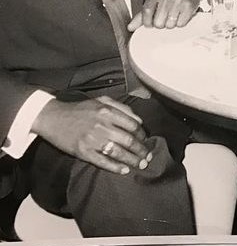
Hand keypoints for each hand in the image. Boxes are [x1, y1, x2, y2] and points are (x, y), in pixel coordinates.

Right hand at [32, 97, 152, 174]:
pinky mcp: (83, 152)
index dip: (142, 134)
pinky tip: (124, 170)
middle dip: (141, 150)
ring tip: (140, 165)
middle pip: (129, 140)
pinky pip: (103, 162)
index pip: (133, 125)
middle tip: (148, 157)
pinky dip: (115, 167)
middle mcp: (102, 125)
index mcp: (108, 112)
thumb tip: (138, 120)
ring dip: (132, 160)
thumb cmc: (79, 109)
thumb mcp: (101, 101)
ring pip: (118, 152)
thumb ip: (121, 108)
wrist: (53, 118)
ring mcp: (92, 140)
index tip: (146, 140)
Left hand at [127, 0, 199, 30]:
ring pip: (170, 24)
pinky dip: (180, 23)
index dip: (147, 21)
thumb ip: (142, 15)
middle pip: (158, 22)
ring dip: (171, 24)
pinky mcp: (188, 6)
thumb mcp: (154, 2)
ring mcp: (178, 1)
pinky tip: (181, 16)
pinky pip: (181, 24)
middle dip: (161, 24)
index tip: (150, 24)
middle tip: (165, 18)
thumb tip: (130, 27)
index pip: (146, 11)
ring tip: (173, 16)